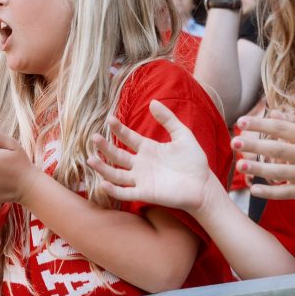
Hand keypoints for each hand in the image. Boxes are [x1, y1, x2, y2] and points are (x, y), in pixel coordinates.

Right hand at [87, 100, 215, 213]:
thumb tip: (152, 102)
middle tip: (94, 137)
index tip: (110, 119)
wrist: (204, 185)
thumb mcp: (183, 135)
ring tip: (91, 159)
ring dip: (103, 168)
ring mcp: (141, 179)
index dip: (119, 129)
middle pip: (117, 155)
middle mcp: (141, 164)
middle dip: (105, 147)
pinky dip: (114, 190)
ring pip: (116, 174)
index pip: (128, 138)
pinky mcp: (145, 194)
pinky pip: (125, 192)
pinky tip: (103, 183)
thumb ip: (168, 119)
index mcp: (148, 149)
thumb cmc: (194, 161)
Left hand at [234, 111, 294, 202]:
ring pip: (278, 172)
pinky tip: (253, 189)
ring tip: (240, 165)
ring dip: (258, 169)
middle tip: (235, 142)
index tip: (241, 122)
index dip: (260, 125)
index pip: (280, 128)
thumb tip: (271, 113)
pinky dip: (268, 192)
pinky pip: (284, 192)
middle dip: (254, 146)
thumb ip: (293, 121)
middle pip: (277, 150)